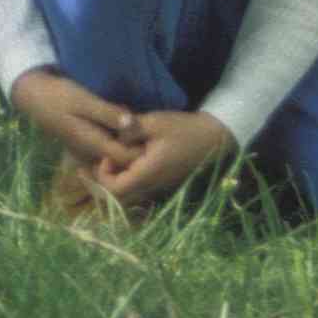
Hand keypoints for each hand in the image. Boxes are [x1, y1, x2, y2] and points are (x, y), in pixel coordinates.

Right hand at [8, 67, 141, 162]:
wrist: (35, 97)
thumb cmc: (59, 96)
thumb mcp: (85, 101)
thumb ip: (108, 113)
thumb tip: (134, 123)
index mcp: (94, 144)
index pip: (126, 159)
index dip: (141, 149)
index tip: (151, 132)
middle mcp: (92, 153)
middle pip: (122, 160)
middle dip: (137, 147)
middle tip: (149, 127)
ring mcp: (88, 150)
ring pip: (116, 155)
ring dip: (128, 142)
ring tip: (140, 124)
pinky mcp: (87, 143)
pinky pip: (108, 147)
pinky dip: (118, 138)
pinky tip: (122, 123)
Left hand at [97, 108, 237, 209]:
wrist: (213, 138)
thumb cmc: (184, 130)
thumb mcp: (156, 123)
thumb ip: (132, 128)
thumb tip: (113, 129)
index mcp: (147, 174)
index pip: (115, 190)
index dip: (103, 175)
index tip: (108, 155)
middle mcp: (151, 186)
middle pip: (119, 195)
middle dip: (108, 177)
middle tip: (107, 156)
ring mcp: (158, 186)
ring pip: (129, 191)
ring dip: (119, 175)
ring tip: (118, 154)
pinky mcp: (163, 181)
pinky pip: (140, 185)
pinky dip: (131, 173)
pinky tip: (133, 154)